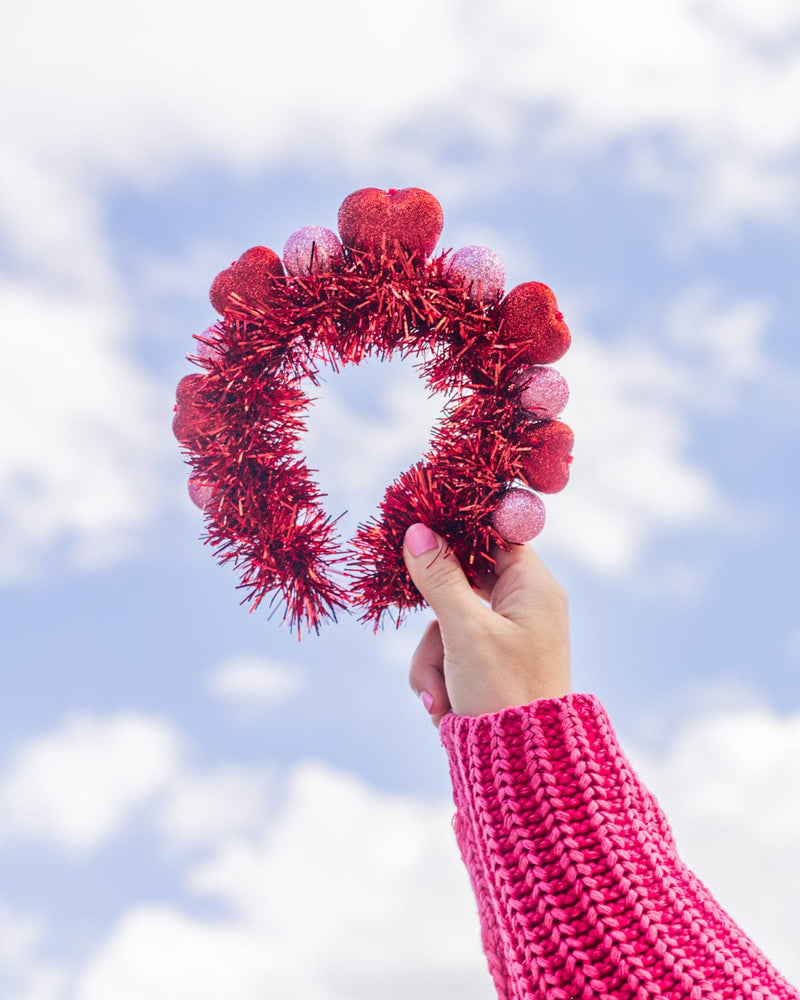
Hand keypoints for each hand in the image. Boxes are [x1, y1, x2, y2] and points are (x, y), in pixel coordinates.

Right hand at [403, 523, 570, 727]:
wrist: (523, 769)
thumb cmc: (504, 692)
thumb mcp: (465, 631)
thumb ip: (440, 579)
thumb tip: (417, 531)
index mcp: (533, 588)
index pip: (496, 534)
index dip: (458, 530)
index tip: (422, 529)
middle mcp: (524, 607)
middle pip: (461, 582)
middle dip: (434, 620)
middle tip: (420, 622)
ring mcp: (506, 637)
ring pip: (447, 622)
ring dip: (432, 659)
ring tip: (439, 696)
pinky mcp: (490, 664)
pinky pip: (450, 652)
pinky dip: (439, 677)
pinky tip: (443, 707)